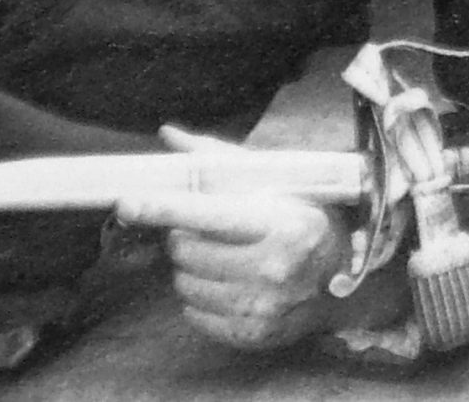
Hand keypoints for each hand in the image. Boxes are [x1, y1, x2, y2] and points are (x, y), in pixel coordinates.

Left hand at [116, 128, 353, 351]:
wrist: (342, 275)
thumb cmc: (302, 217)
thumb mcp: (275, 184)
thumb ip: (219, 160)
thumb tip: (168, 134)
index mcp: (282, 223)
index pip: (207, 213)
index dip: (164, 207)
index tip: (127, 203)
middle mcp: (275, 266)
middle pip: (187, 250)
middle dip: (185, 236)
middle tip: (207, 230)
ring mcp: (264, 305)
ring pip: (185, 285)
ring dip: (190, 270)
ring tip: (220, 258)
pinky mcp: (253, 334)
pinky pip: (194, 316)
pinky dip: (199, 300)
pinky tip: (225, 284)